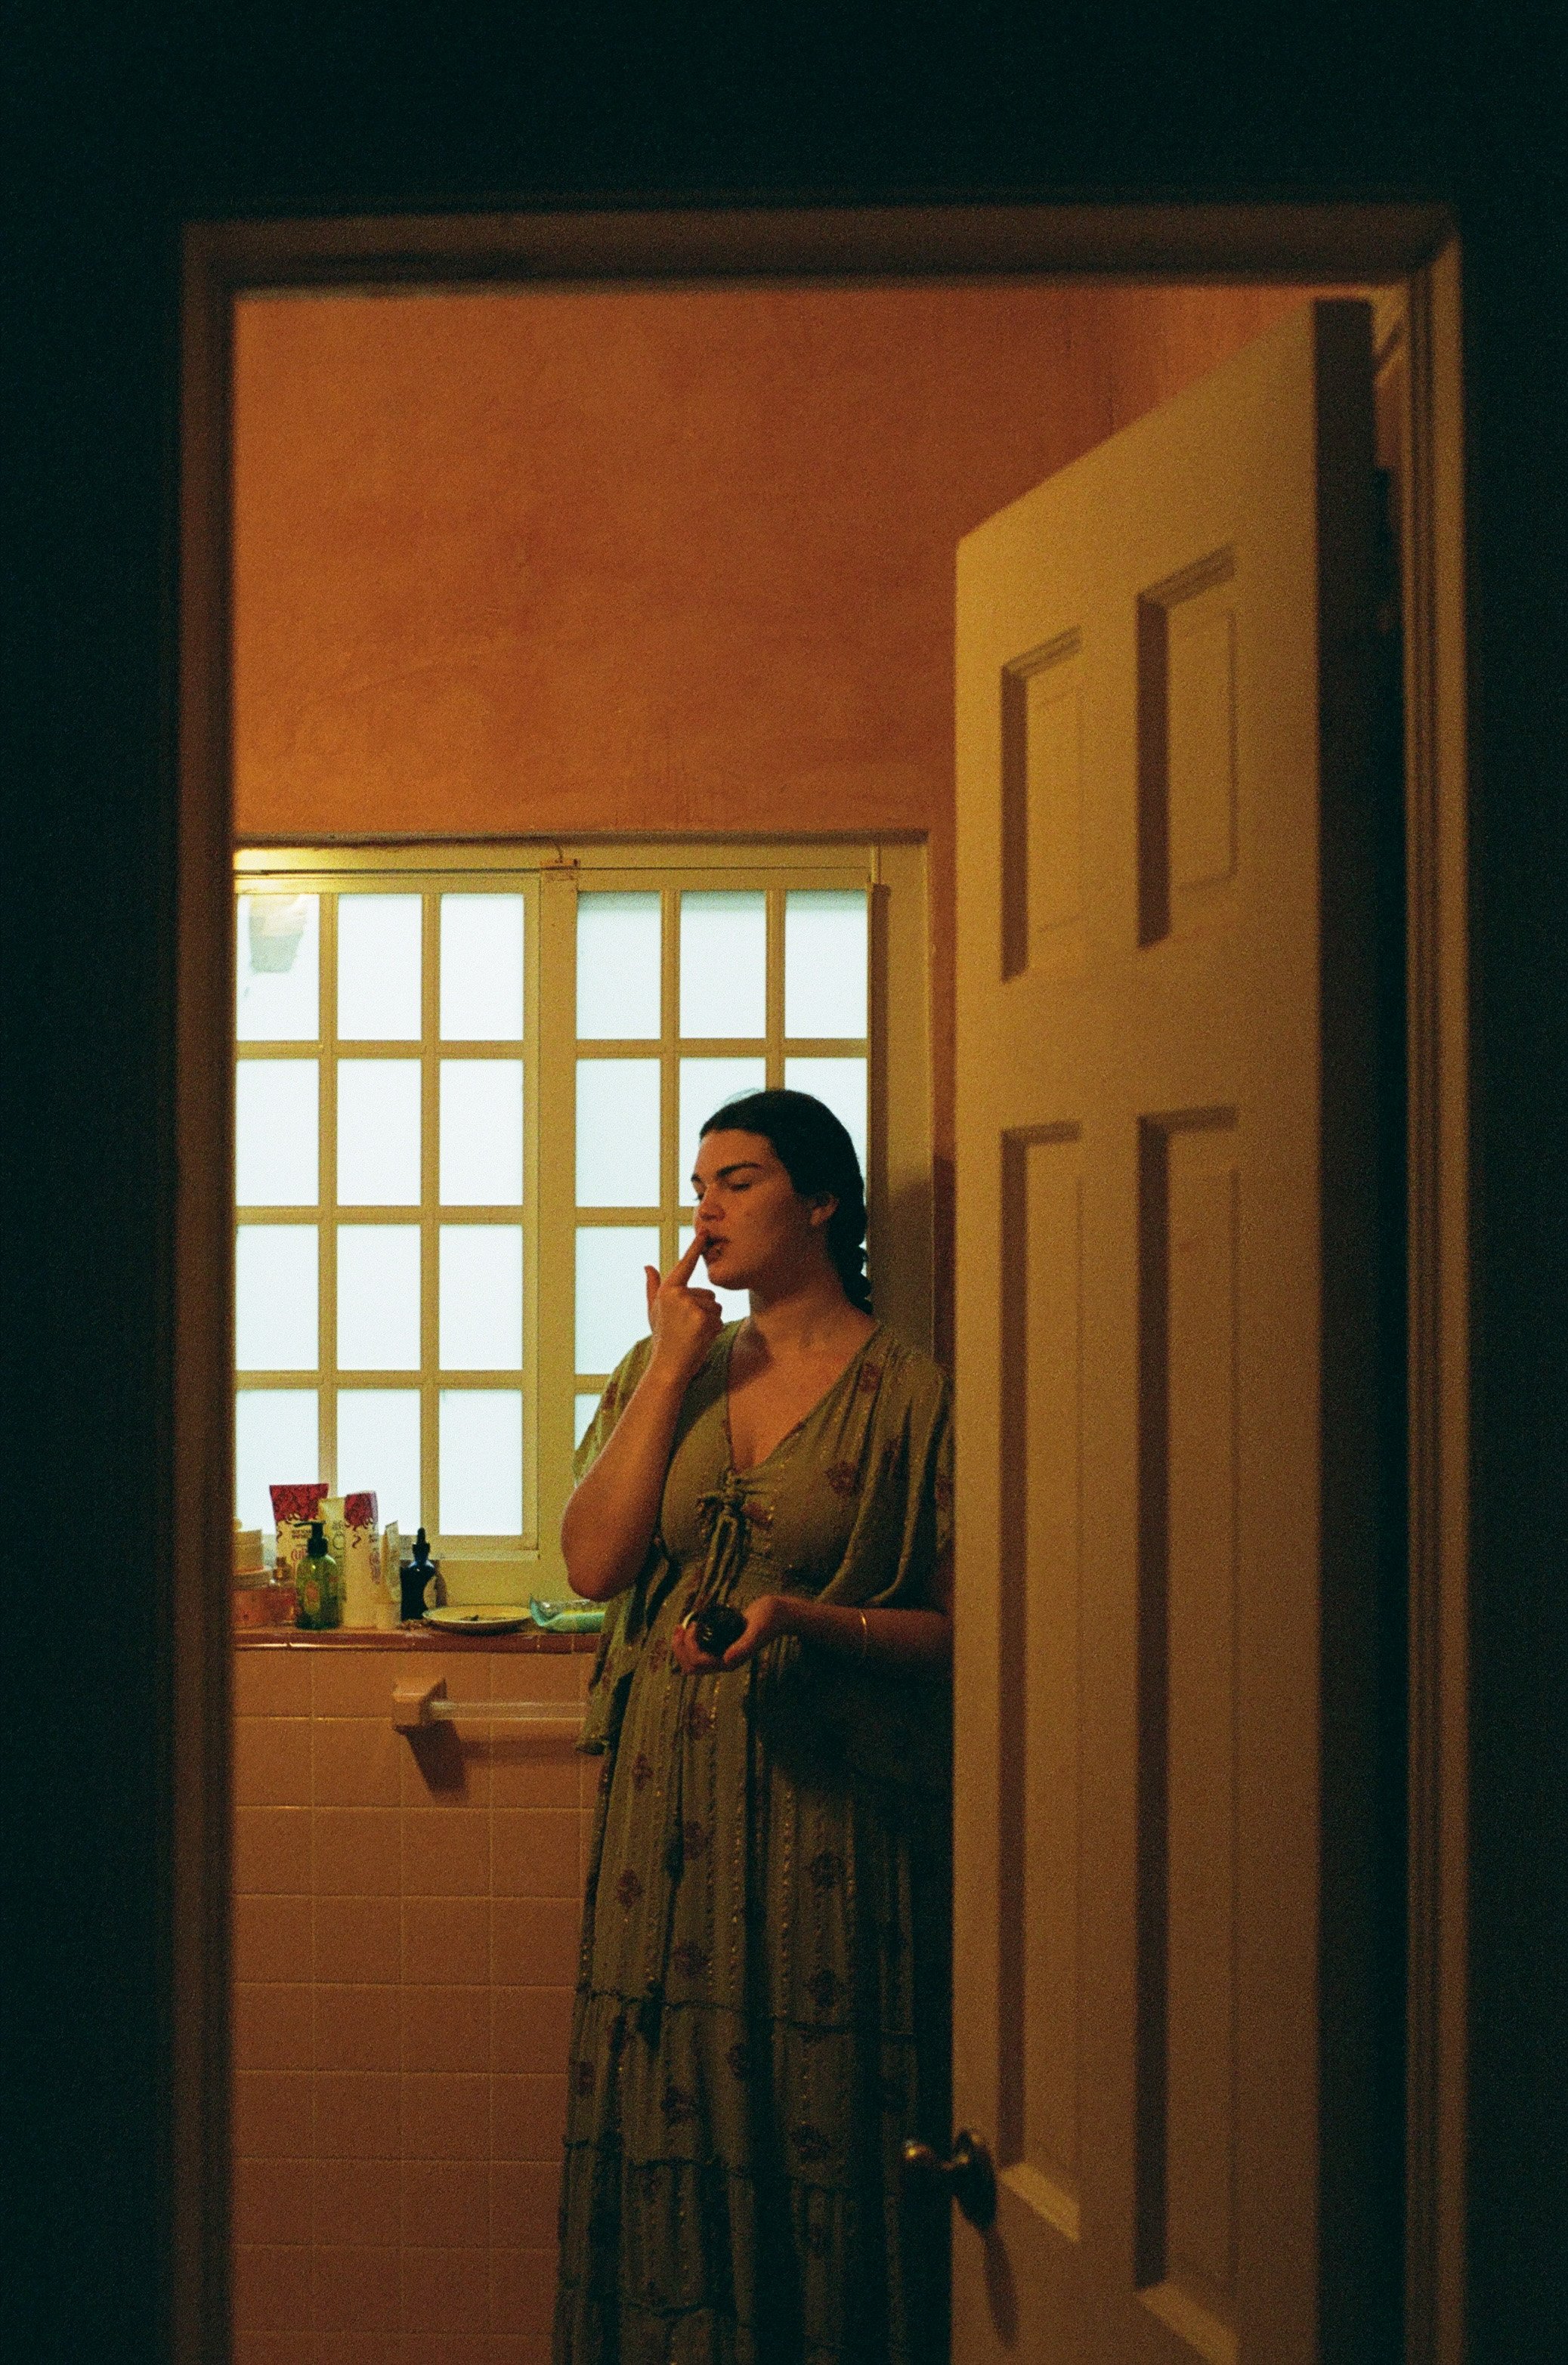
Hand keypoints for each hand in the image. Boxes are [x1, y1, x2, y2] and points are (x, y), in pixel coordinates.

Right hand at [644, 1235, 723, 1387]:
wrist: (668, 1365)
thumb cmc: (662, 1338)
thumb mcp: (654, 1310)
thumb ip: (652, 1287)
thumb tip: (647, 1266)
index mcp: (668, 1290)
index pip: (685, 1265)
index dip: (695, 1247)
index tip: (704, 1230)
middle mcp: (679, 1294)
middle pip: (709, 1294)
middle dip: (704, 1311)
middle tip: (688, 1328)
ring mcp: (691, 1306)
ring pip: (716, 1307)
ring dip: (710, 1322)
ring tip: (693, 1334)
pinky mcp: (703, 1318)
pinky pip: (719, 1319)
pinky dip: (714, 1331)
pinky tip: (700, 1340)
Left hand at [670, 1593, 793, 1675]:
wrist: (779, 1613)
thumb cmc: (770, 1619)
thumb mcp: (757, 1630)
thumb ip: (744, 1646)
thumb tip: (726, 1661)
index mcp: (731, 1662)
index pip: (698, 1662)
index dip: (690, 1645)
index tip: (696, 1624)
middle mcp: (725, 1661)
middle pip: (691, 1666)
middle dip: (680, 1648)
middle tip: (682, 1626)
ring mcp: (722, 1653)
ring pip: (692, 1660)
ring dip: (681, 1646)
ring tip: (681, 1627)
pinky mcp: (722, 1644)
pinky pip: (699, 1649)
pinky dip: (689, 1640)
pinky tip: (692, 1624)